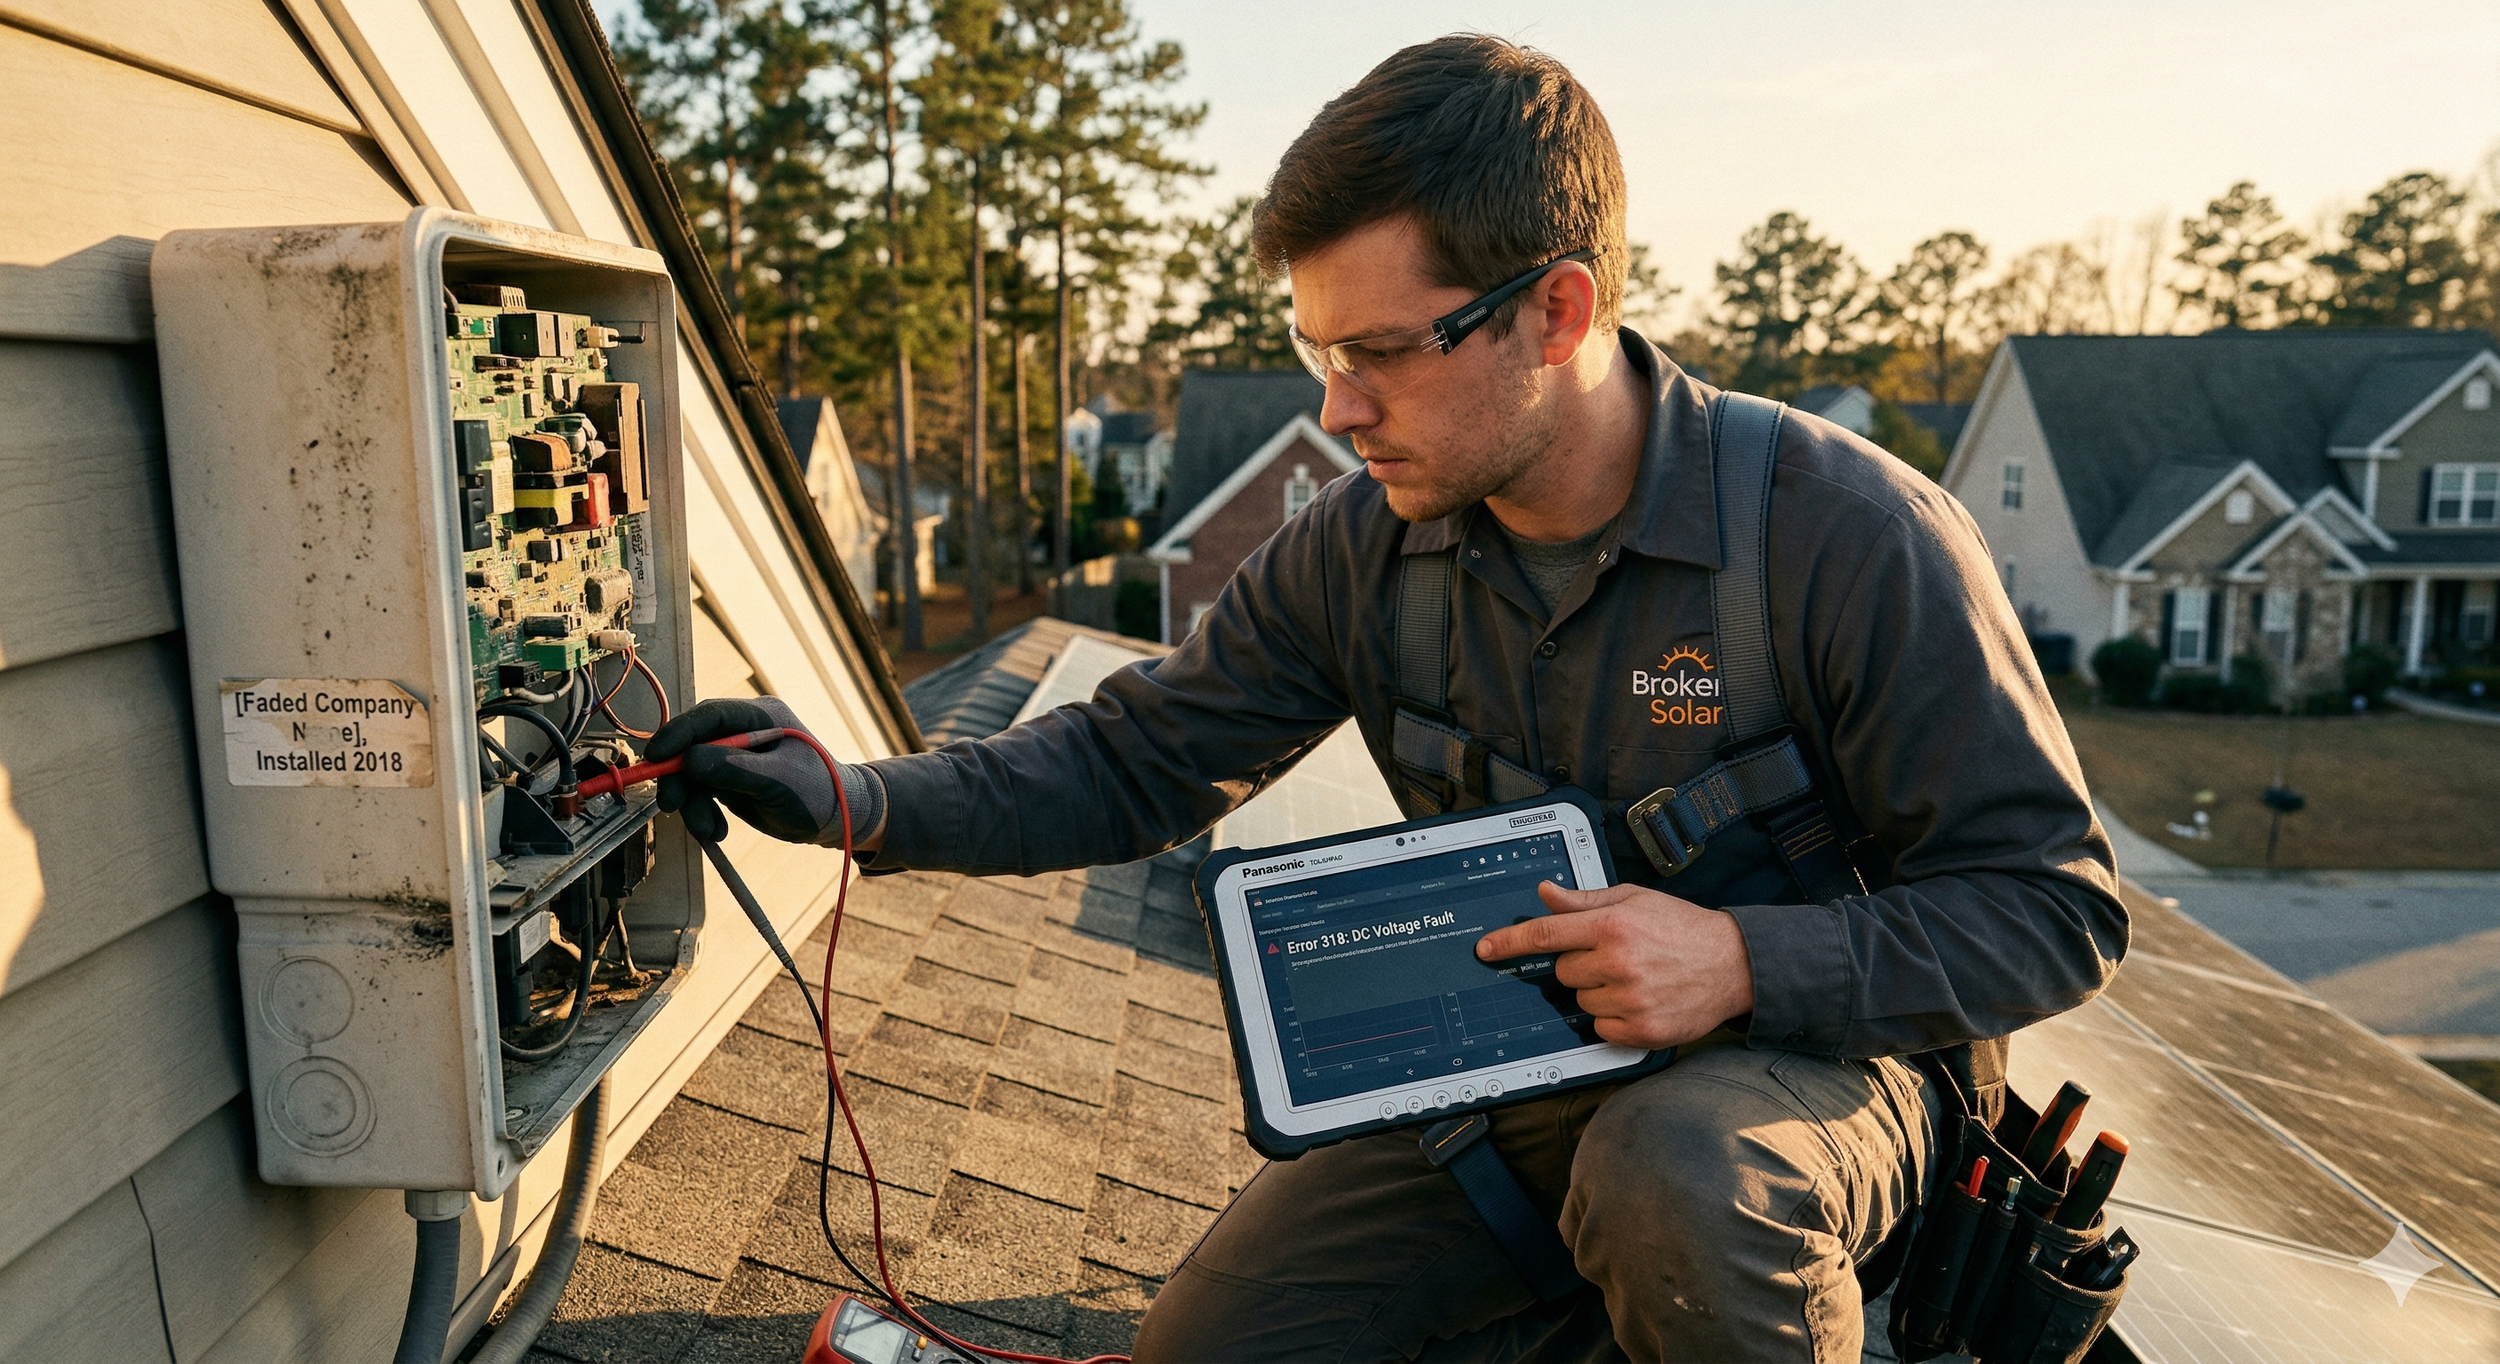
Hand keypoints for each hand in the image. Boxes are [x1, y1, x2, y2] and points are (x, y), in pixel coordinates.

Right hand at [648, 697, 866, 845]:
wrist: (837, 819)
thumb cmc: (819, 793)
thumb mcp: (779, 782)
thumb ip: (735, 770)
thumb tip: (689, 760)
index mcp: (761, 716)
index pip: (710, 715)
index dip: (679, 733)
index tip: (655, 756)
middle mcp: (743, 730)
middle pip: (692, 744)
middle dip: (679, 777)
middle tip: (671, 806)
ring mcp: (734, 755)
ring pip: (692, 773)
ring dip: (692, 804)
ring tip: (709, 831)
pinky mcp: (729, 779)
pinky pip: (701, 792)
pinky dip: (702, 813)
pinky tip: (717, 832)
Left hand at [1473, 882, 1754, 1050]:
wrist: (1733, 964)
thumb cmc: (1682, 928)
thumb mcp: (1634, 900)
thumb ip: (1585, 901)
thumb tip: (1546, 893)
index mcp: (1612, 926)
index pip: (1545, 934)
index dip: (1509, 942)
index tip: (1485, 949)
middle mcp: (1617, 962)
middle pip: (1562, 972)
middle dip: (1580, 965)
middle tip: (1614, 956)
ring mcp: (1629, 999)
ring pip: (1580, 1001)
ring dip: (1598, 992)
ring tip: (1634, 977)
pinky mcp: (1641, 1030)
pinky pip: (1600, 1027)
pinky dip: (1613, 1017)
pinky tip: (1640, 1000)